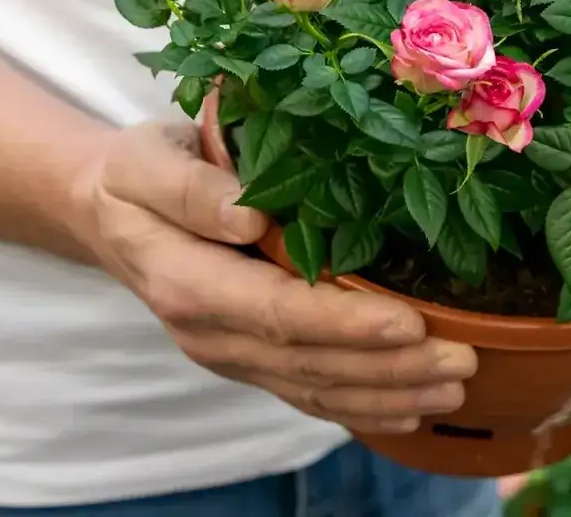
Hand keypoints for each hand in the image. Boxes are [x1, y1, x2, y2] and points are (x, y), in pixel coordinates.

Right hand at [75, 121, 475, 433]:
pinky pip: (308, 393)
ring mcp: (231, 353)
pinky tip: (412, 410)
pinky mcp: (250, 357)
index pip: (280, 312)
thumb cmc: (136, 174)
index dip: (346, 323)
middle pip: (310, 362)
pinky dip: (361, 407)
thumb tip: (249, 210)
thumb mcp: (146, 161)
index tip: (409, 323)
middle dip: (390, 368)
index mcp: (188, 283)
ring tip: (454, 389)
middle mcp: (211, 332)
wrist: (108, 211)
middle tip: (462, 363)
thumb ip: (192, 189)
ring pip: (316, 388)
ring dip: (389, 394)